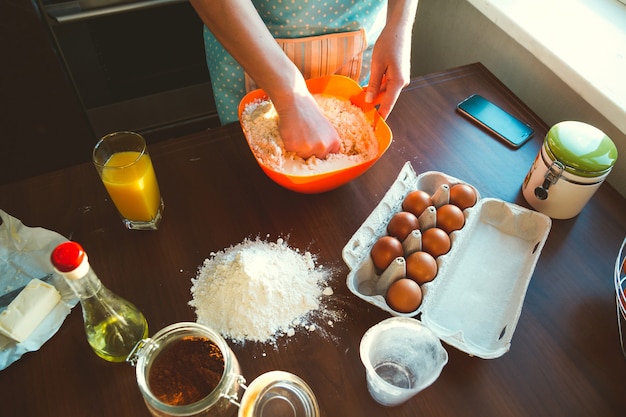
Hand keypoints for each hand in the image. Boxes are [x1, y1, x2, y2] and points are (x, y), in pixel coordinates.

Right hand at [275, 92, 340, 159]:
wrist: (296, 103)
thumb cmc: (310, 112)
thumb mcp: (326, 128)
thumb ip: (326, 142)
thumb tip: (323, 155)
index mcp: (334, 142)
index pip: (329, 157)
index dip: (321, 152)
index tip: (316, 148)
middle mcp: (323, 147)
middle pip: (316, 159)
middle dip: (311, 151)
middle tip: (305, 136)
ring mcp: (309, 149)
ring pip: (303, 156)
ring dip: (299, 149)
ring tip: (298, 134)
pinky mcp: (295, 148)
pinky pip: (291, 152)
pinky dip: (290, 145)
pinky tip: (292, 133)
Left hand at [365, 0, 416, 118]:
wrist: (399, 29)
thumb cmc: (388, 44)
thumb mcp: (377, 64)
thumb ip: (373, 84)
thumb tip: (369, 100)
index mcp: (398, 82)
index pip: (388, 104)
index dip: (380, 116)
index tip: (373, 127)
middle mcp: (402, 82)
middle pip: (386, 98)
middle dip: (373, 104)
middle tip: (359, 110)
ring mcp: (401, 78)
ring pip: (386, 91)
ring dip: (374, 94)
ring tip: (360, 96)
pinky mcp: (399, 73)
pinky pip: (387, 84)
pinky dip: (378, 86)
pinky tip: (367, 87)